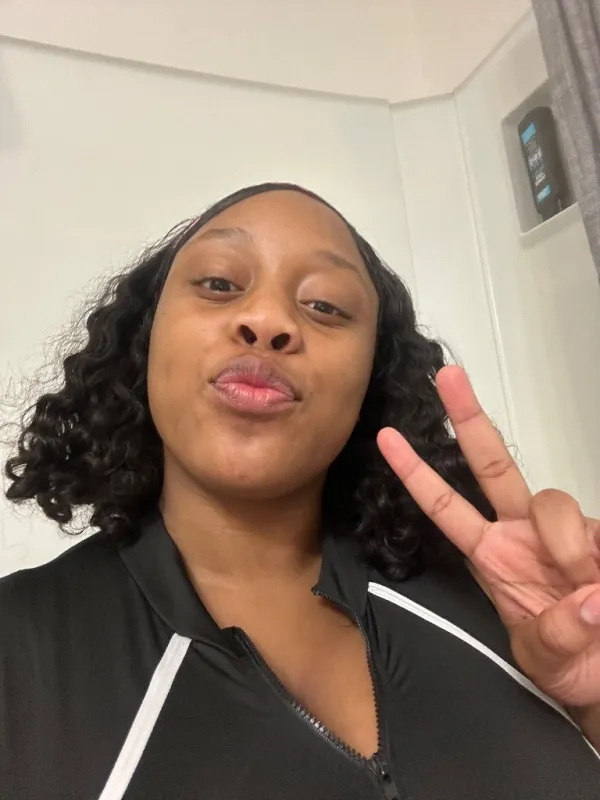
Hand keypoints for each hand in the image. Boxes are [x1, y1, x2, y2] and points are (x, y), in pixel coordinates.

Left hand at [377, 365, 599, 712]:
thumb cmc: (567, 661)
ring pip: (554, 501)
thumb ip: (556, 634)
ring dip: (565, 539)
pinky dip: (596, 550)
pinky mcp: (599, 537)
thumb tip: (588, 600)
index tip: (387, 437)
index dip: (416, 474)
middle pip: (494, 466)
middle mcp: (523, 532)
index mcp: (492, 555)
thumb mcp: (546, 658)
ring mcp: (562, 531)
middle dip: (470, 420)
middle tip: (449, 376)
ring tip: (582, 582)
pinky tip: (598, 581)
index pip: (446, 507)